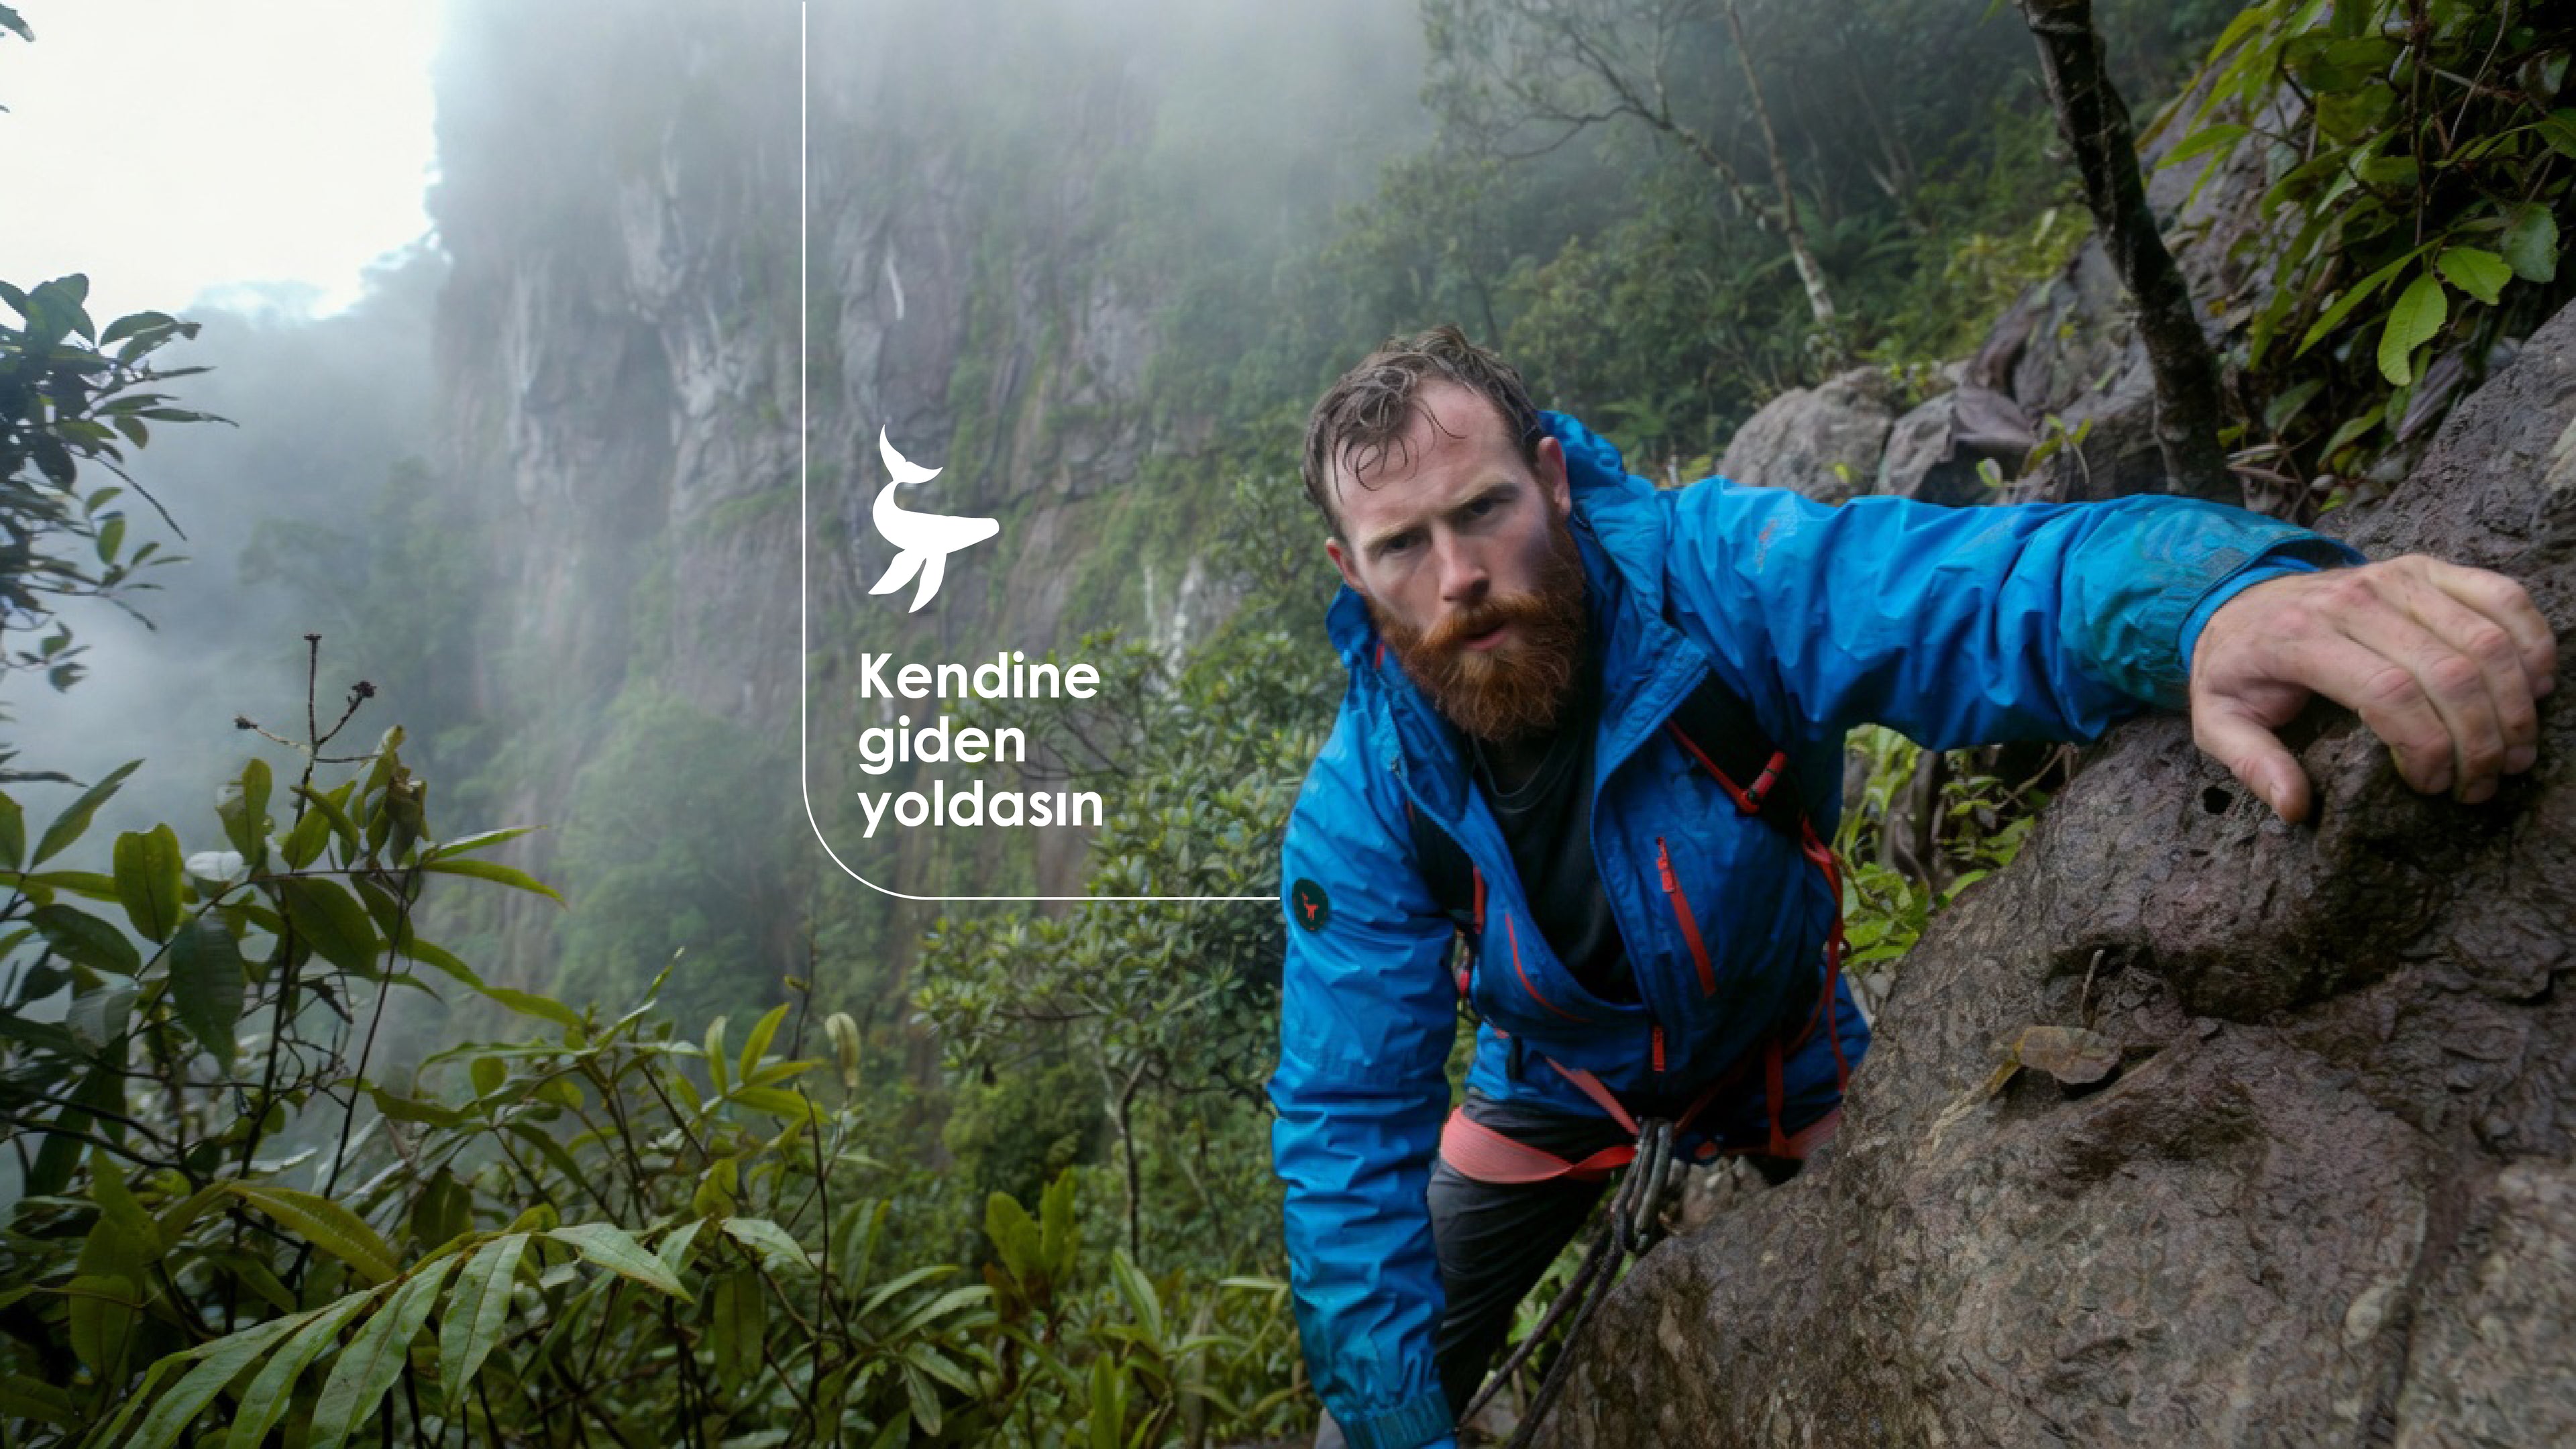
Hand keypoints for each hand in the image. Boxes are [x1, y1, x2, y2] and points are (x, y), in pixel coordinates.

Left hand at [2189, 555, 2556, 821]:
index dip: (2426, 747)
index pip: (2389, 694)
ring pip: (2485, 639)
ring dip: (2514, 704)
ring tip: (2514, 753)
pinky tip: (2536, 689)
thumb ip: (2251, 764)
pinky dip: (2531, 642)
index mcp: (2301, 637)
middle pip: (2449, 672)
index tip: (2431, 787)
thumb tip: (2295, 808)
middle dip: (2480, 740)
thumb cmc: (2237, 666)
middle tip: (2483, 784)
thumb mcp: (2216, 719)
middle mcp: (2355, 600)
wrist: (2237, 597)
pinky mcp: (2427, 567)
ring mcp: (2397, 577)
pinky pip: (2501, 595)